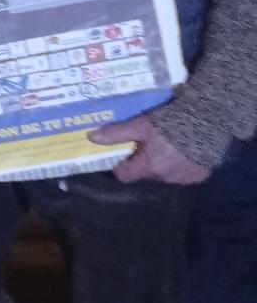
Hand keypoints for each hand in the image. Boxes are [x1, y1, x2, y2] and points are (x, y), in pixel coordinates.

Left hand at [88, 116, 210, 184]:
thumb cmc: (171, 124)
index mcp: (149, 167)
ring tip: (166, 146)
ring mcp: (184, 178)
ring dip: (162, 164)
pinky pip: (184, 174)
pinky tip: (183, 150)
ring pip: (164, 174)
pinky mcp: (200, 175)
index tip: (121, 155)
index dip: (120, 166)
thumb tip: (92, 138)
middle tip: (145, 144)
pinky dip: (181, 165)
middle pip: (145, 173)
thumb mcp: (141, 125)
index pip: (124, 175)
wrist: (209, 124)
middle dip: (142, 162)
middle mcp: (165, 178)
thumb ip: (117, 133)